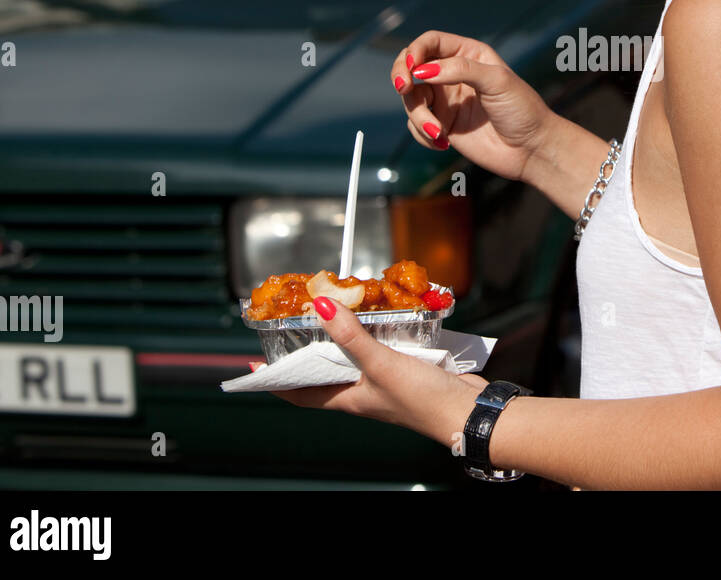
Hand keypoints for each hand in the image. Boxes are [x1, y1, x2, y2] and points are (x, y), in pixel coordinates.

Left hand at [267, 297, 489, 446]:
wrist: (466, 412)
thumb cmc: (421, 399)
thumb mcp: (381, 365)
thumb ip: (352, 337)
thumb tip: (322, 307)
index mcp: (347, 399)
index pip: (299, 393)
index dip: (275, 381)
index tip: (254, 366)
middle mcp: (361, 392)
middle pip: (324, 371)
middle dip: (307, 349)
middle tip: (294, 322)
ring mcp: (384, 380)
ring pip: (353, 356)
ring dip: (342, 336)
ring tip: (331, 312)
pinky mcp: (406, 368)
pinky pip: (381, 348)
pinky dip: (374, 332)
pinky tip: (378, 315)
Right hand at [391, 30, 555, 181]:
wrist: (531, 149)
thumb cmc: (521, 109)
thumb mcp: (497, 81)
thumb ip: (461, 69)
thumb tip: (422, 71)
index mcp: (468, 54)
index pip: (430, 42)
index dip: (415, 51)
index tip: (413, 68)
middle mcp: (452, 74)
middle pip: (410, 66)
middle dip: (401, 76)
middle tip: (404, 88)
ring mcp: (445, 101)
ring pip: (411, 99)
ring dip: (419, 116)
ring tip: (438, 132)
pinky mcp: (441, 126)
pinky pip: (416, 126)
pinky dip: (423, 134)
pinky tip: (444, 143)